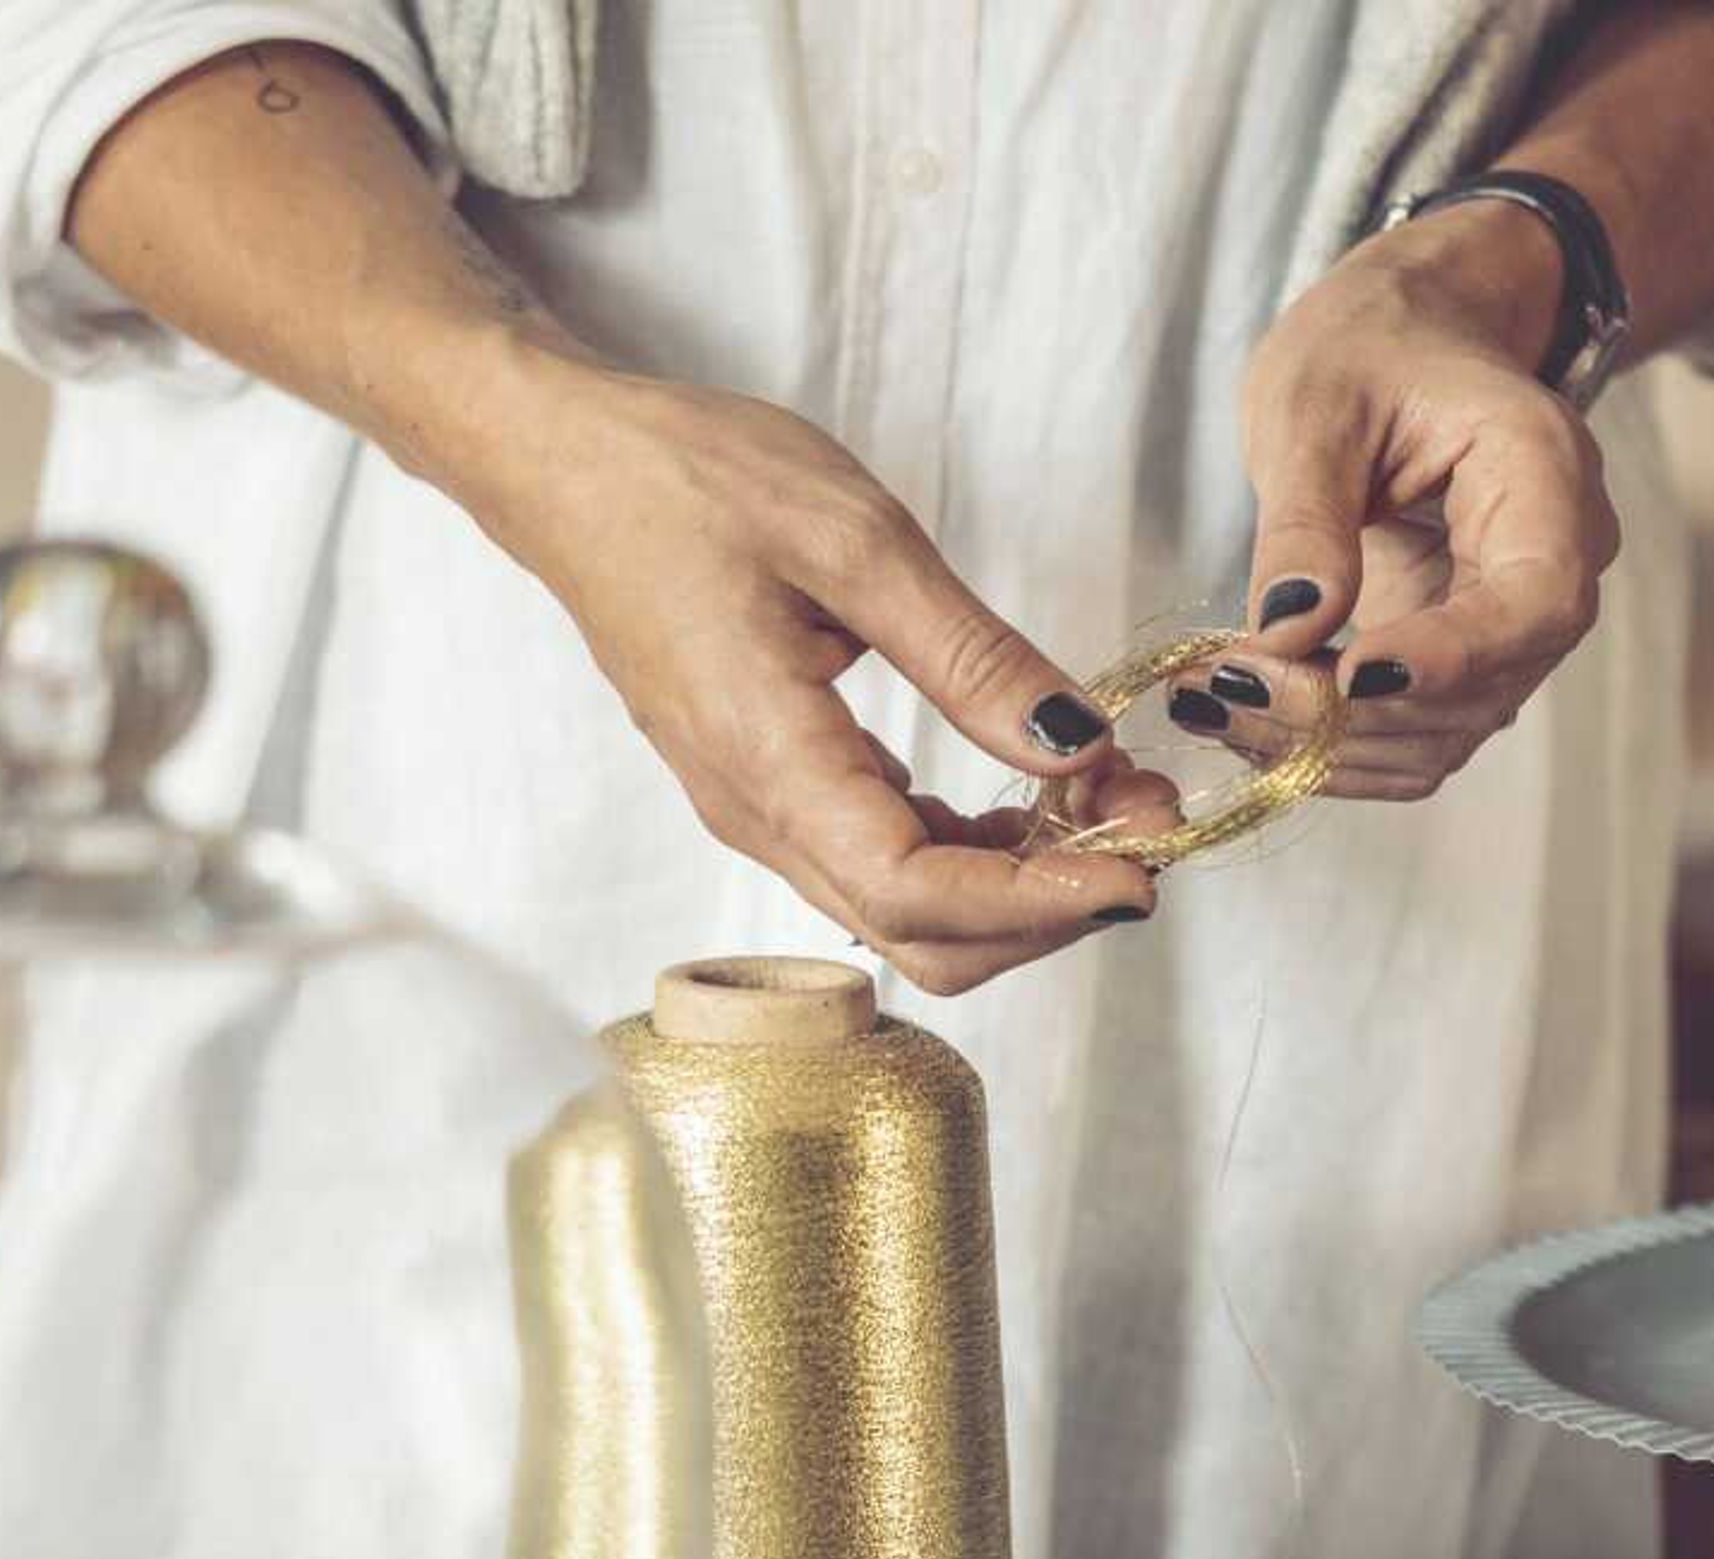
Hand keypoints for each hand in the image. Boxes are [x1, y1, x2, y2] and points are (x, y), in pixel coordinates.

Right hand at [419, 345, 1174, 992]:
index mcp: (769, 764)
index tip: (1144, 869)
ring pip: (912, 912)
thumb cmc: (686, 481)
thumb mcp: (854, 539)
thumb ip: (971, 656)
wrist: (565, 464)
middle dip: (1051, 904)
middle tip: (1148, 823)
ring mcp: (764, 811)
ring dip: (1024, 877)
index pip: (919, 896)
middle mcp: (760, 816)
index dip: (1042, 903)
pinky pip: (889, 859)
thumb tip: (1076, 744)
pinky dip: (978, 843)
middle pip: (924, 938)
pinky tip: (1040, 781)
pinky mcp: (777, 787)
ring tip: (1114, 792)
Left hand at [1191, 204, 1622, 802]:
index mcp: (1544, 476)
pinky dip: (1327, 747)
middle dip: (1348, 711)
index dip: (1453, 657)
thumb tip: (1289, 628)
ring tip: (1209, 704)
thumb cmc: (1371, 345)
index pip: (1537, 601)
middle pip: (1480, 688)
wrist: (1405, 343)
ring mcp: (1509, 629)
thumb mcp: (1316, 403)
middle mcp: (1552, 567)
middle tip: (1222, 690)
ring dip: (1326, 746)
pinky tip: (1242, 717)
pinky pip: (1408, 740)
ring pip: (1440, 736)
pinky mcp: (1458, 667)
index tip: (1353, 676)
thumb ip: (1306, 515)